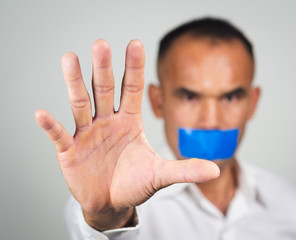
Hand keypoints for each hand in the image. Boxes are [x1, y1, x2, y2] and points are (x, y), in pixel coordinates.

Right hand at [35, 39, 219, 230]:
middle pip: (105, 89)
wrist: (112, 203)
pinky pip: (59, 135)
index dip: (134, 68)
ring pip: (80, 103)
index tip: (135, 43)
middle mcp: (107, 121)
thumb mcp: (161, 175)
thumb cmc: (135, 184)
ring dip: (74, 83)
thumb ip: (185, 170)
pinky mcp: (70, 150)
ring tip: (69, 59)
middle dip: (103, 68)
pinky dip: (51, 126)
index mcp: (129, 122)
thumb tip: (216, 171)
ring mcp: (87, 134)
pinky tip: (42, 114)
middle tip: (101, 44)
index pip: (133, 88)